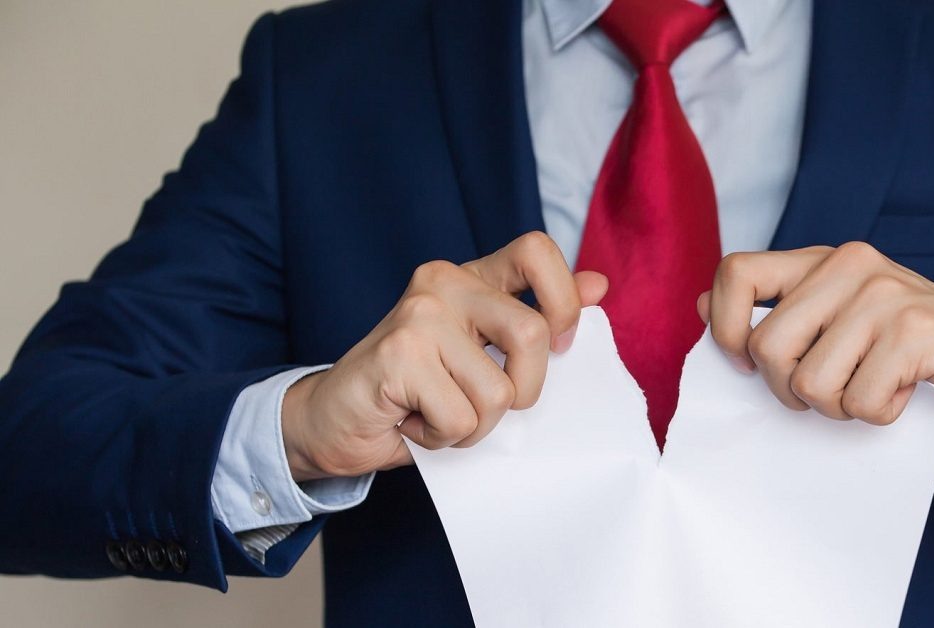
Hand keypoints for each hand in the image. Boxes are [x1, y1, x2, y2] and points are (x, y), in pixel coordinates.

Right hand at [282, 232, 608, 481]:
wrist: (334, 420)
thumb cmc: (416, 393)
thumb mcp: (484, 354)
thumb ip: (537, 317)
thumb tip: (598, 285)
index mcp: (472, 278)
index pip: (537, 250)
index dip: (563, 299)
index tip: (556, 343)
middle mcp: (444, 283)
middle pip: (533, 332)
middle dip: (524, 391)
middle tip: (486, 404)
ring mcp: (419, 315)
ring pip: (499, 390)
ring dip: (477, 427)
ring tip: (439, 414)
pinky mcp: (398, 355)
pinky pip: (461, 418)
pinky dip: (444, 439)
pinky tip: (413, 422)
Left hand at [699, 242, 933, 433]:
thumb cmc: (913, 348)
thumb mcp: (838, 322)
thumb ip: (777, 311)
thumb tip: (703, 308)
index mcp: (821, 260)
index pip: (734, 273)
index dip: (724, 328)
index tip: (746, 366)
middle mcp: (849, 264)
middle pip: (765, 346)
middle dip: (789, 390)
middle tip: (831, 391)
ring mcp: (883, 294)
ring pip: (809, 382)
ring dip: (838, 406)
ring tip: (872, 388)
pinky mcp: (915, 330)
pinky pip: (859, 401)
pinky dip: (878, 415)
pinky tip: (904, 394)